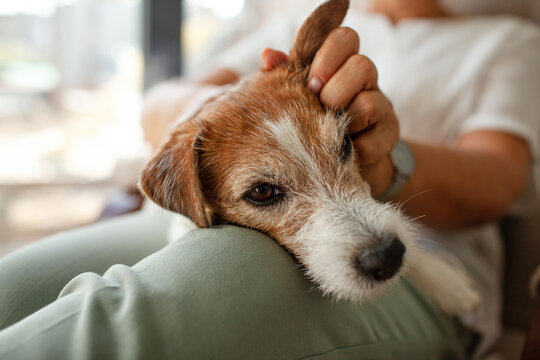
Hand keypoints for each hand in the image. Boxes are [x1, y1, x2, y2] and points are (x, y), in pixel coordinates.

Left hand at [261, 27, 398, 195]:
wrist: (334, 162)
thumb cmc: (311, 119)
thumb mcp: (296, 94)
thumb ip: (284, 74)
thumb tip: (269, 56)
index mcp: (343, 63)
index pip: (345, 38)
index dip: (328, 56)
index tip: (311, 84)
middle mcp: (367, 80)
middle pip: (362, 65)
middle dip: (333, 91)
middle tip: (319, 108)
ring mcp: (382, 107)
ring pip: (369, 103)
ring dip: (342, 121)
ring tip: (327, 133)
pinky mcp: (389, 136)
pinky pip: (372, 141)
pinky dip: (351, 150)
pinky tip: (339, 153)